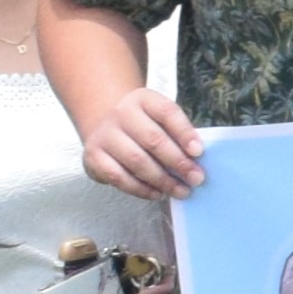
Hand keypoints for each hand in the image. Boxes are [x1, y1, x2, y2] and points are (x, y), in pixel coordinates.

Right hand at [82, 90, 206, 199]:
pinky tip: (157, 193)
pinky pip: (119, 177)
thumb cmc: (144, 126)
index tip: (199, 152)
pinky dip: (141, 189)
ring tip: (181, 191)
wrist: (106, 125)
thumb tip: (197, 161)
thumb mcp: (161, 120)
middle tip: (196, 178)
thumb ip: (178, 135)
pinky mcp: (93, 156)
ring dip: (163, 180)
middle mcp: (121, 113)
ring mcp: (104, 134)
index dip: (185, 133)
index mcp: (144, 99)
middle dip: (178, 162)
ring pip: (137, 160)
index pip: (167, 112)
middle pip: (153, 139)